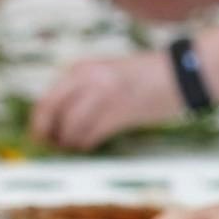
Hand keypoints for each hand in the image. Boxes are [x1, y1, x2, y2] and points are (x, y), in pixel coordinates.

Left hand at [32, 52, 180, 150]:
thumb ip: (82, 91)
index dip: (39, 124)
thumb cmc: (143, 77)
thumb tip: (59, 121)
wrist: (179, 74)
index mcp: (81, 69)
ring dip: (70, 143)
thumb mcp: (105, 75)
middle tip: (53, 148)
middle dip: (48, 136)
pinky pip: (91, 136)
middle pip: (50, 114)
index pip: (46, 101)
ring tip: (75, 148)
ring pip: (70, 128)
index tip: (39, 138)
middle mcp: (87, 80)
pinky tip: (90, 145)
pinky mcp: (119, 112)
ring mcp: (102, 95)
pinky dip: (87, 145)